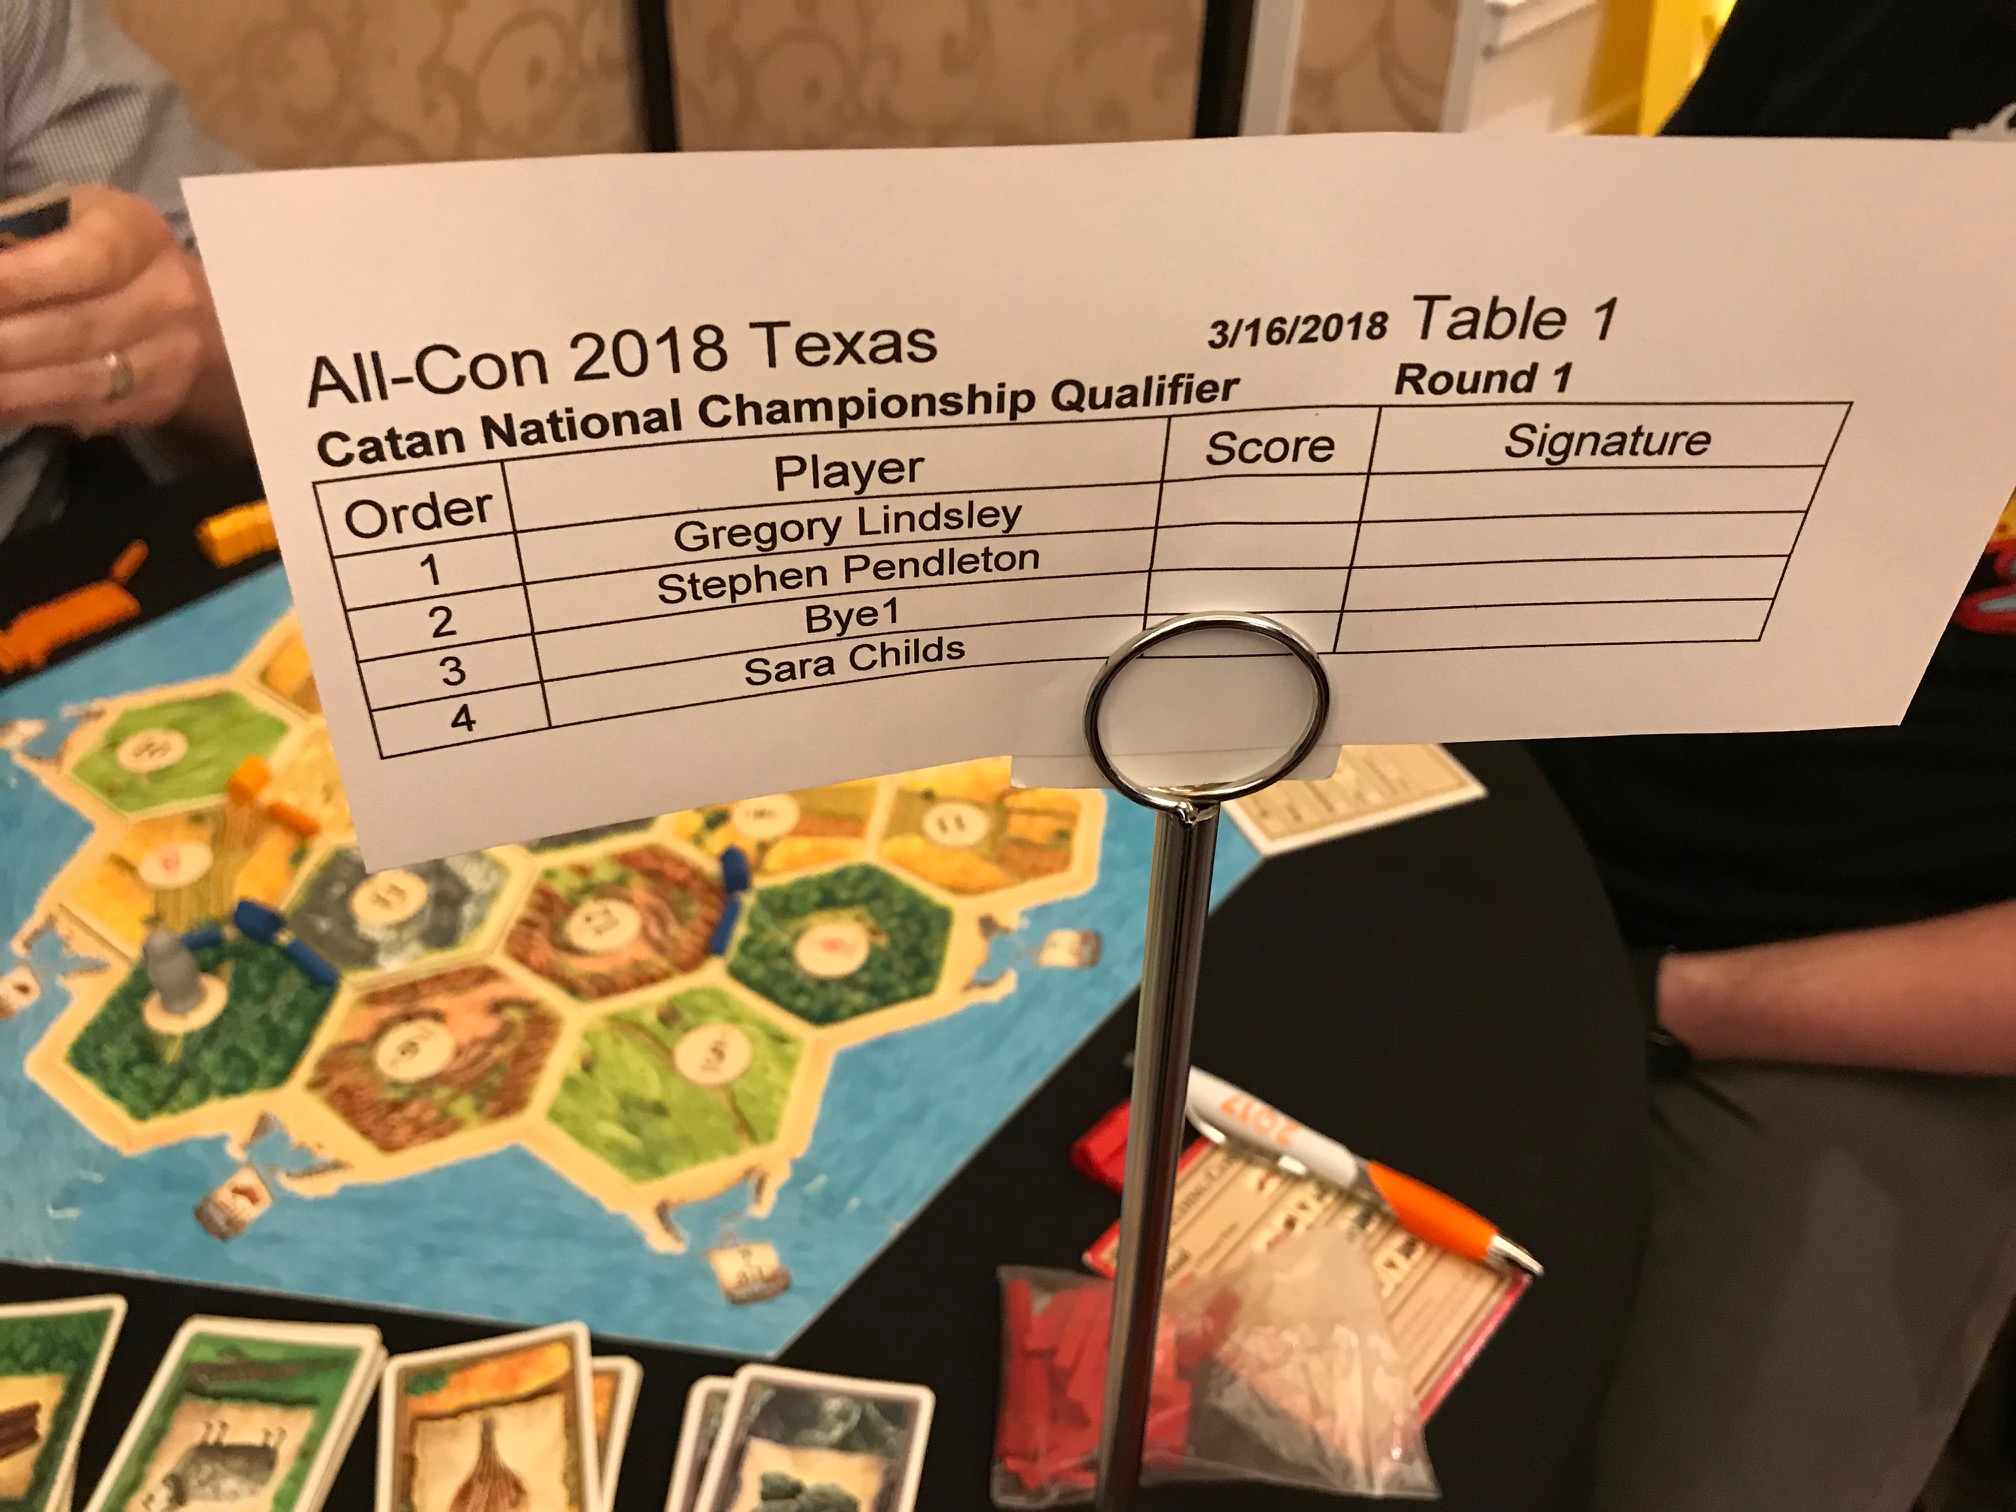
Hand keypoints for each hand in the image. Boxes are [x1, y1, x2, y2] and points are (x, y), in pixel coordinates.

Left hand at [0, 183, 240, 438]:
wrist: (190, 314)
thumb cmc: (104, 252)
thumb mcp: (70, 221)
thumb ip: (21, 240)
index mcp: (138, 236)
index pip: (86, 261)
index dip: (18, 280)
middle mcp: (166, 298)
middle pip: (74, 329)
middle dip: (0, 341)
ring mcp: (168, 357)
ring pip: (77, 380)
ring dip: (8, 386)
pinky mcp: (155, 401)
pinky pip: (83, 411)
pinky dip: (24, 409)